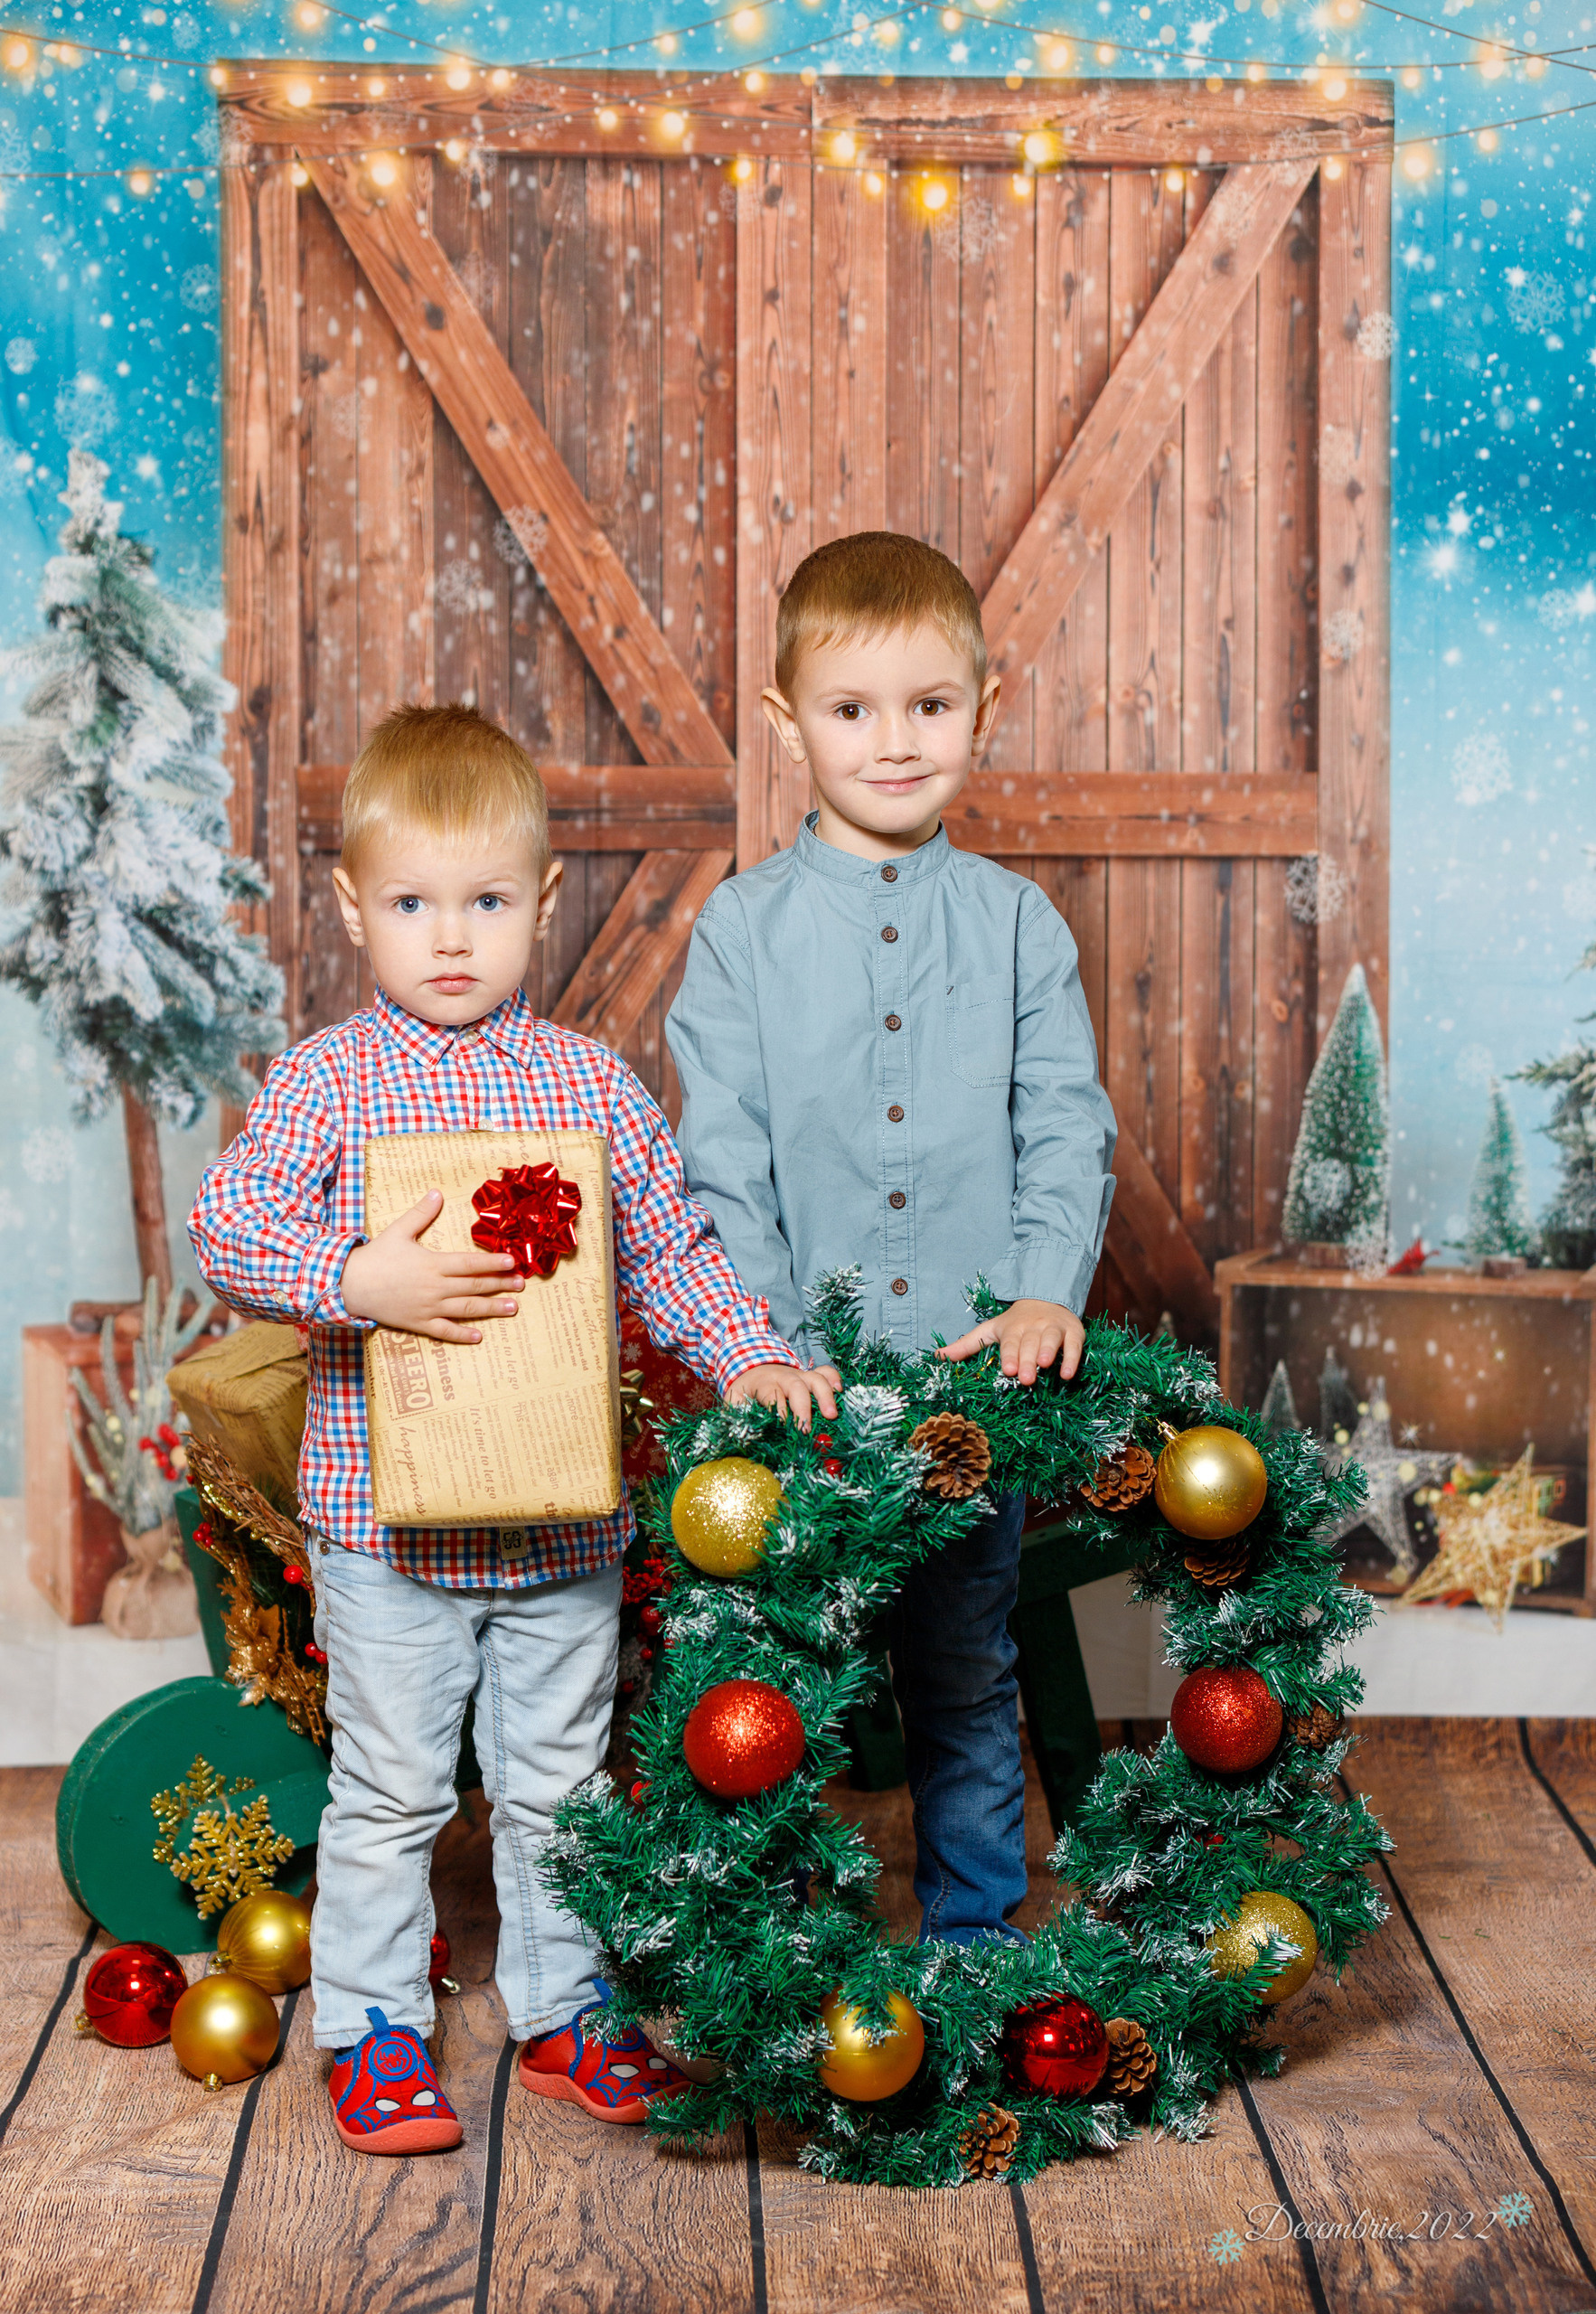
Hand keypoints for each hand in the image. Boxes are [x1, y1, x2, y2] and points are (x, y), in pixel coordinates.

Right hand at [340, 1189, 526, 1344]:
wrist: (349, 1285)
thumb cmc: (375, 1257)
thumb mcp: (398, 1231)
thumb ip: (421, 1213)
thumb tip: (437, 1192)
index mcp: (433, 1264)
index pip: (470, 1263)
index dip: (493, 1262)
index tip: (513, 1262)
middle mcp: (435, 1287)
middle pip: (474, 1286)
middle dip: (500, 1285)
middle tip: (521, 1285)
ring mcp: (428, 1308)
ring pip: (466, 1310)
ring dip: (491, 1309)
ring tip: (512, 1308)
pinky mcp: (418, 1323)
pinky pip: (444, 1331)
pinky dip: (462, 1335)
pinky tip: (479, 1336)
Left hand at [724, 1362, 840, 1430]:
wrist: (750, 1367)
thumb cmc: (744, 1391)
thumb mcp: (733, 1402)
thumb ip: (738, 1416)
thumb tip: (743, 1437)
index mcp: (763, 1383)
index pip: (772, 1395)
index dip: (779, 1412)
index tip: (784, 1429)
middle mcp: (783, 1376)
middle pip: (796, 1386)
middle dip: (803, 1408)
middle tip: (806, 1430)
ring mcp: (799, 1374)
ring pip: (815, 1378)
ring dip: (825, 1395)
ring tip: (832, 1415)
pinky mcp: (809, 1376)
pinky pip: (825, 1371)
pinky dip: (834, 1379)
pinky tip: (840, 1392)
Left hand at [939, 1299, 1082, 1385]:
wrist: (1047, 1297)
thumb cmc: (1016, 1322)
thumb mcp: (991, 1329)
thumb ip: (967, 1344)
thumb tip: (937, 1356)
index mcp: (1012, 1328)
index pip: (1009, 1343)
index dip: (1009, 1356)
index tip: (1008, 1370)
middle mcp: (1033, 1327)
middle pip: (1030, 1344)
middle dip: (1027, 1359)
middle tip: (1024, 1378)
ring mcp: (1054, 1328)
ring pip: (1051, 1340)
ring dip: (1049, 1352)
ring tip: (1045, 1366)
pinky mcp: (1074, 1332)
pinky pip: (1074, 1346)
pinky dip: (1072, 1359)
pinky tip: (1067, 1374)